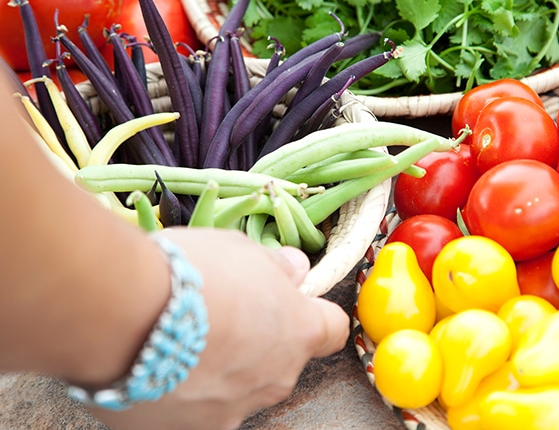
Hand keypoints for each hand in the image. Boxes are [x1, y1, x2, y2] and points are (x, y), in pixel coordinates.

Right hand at [91, 228, 349, 429]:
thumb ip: (276, 266)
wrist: (120, 316)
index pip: (333, 329)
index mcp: (297, 332)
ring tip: (181, 337)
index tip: (291, 301)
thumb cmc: (191, 274)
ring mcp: (232, 412)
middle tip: (221, 311)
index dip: (315, 313)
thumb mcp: (241, 251)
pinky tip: (157, 362)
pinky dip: (186, 388)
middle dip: (261, 339)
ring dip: (223, 367)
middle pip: (282, 360)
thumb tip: (296, 270)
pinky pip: (198, 407)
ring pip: (240, 387)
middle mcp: (275, 380)